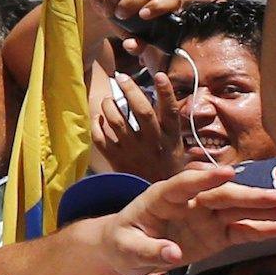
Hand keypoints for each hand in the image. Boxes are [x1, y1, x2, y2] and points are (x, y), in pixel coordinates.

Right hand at [85, 0, 186, 36]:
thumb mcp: (134, 36)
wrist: (111, 7)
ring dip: (112, 0)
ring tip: (109, 11)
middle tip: (119, 15)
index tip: (143, 15)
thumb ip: (136, 45)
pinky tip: (101, 2)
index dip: (158, 6)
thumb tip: (132, 45)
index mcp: (166, 0)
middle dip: (130, 4)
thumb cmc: (129, 23)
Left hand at [91, 64, 190, 179]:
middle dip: (130, 90)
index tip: (160, 74)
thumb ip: (173, 127)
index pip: (170, 111)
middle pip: (141, 111)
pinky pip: (101, 139)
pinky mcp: (116, 159)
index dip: (166, 92)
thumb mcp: (179, 148)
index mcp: (170, 138)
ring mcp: (132, 151)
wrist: (157, 199)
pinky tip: (98, 117)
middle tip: (121, 77)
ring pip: (117, 121)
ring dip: (110, 105)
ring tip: (108, 99)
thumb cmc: (169, 170)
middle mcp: (152, 142)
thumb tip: (169, 99)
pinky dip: (97, 125)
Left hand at [98, 162, 275, 274]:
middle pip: (221, 195)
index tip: (228, 173)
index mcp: (164, 196)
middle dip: (248, 195)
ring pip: (236, 210)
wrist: (129, 252)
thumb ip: (149, 251)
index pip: (186, 183)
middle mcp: (192, 201)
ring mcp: (207, 217)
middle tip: (275, 196)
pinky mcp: (217, 235)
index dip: (205, 177)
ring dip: (261, 210)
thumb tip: (173, 252)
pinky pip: (240, 231)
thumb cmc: (124, 242)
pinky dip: (260, 231)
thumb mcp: (127, 249)